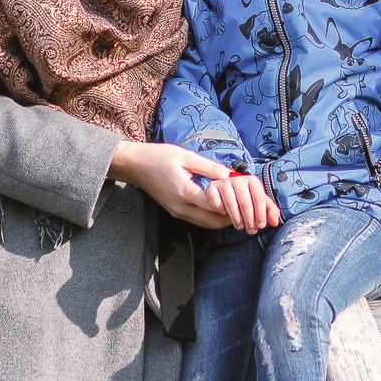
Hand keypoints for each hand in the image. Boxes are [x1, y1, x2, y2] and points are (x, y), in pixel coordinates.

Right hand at [111, 141, 245, 229]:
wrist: (134, 165)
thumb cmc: (158, 157)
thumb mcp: (186, 156)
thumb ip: (209, 168)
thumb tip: (230, 175)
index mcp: (184, 192)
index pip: (215, 205)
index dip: (232, 204)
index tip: (246, 199)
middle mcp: (181, 207)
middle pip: (212, 222)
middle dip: (231, 218)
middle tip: (246, 210)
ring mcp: (177, 212)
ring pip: (206, 224)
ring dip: (222, 220)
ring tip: (237, 210)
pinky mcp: (175, 211)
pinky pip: (197, 220)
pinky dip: (211, 217)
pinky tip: (220, 208)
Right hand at [205, 170, 281, 231]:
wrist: (229, 192)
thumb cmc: (248, 199)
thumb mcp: (260, 204)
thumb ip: (271, 211)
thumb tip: (275, 222)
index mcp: (253, 181)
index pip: (259, 198)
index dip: (261, 214)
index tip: (261, 226)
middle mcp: (238, 179)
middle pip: (245, 202)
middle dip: (249, 220)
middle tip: (251, 230)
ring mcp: (224, 182)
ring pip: (231, 204)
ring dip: (236, 218)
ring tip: (240, 226)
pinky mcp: (212, 187)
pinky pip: (216, 202)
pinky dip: (221, 210)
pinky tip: (225, 214)